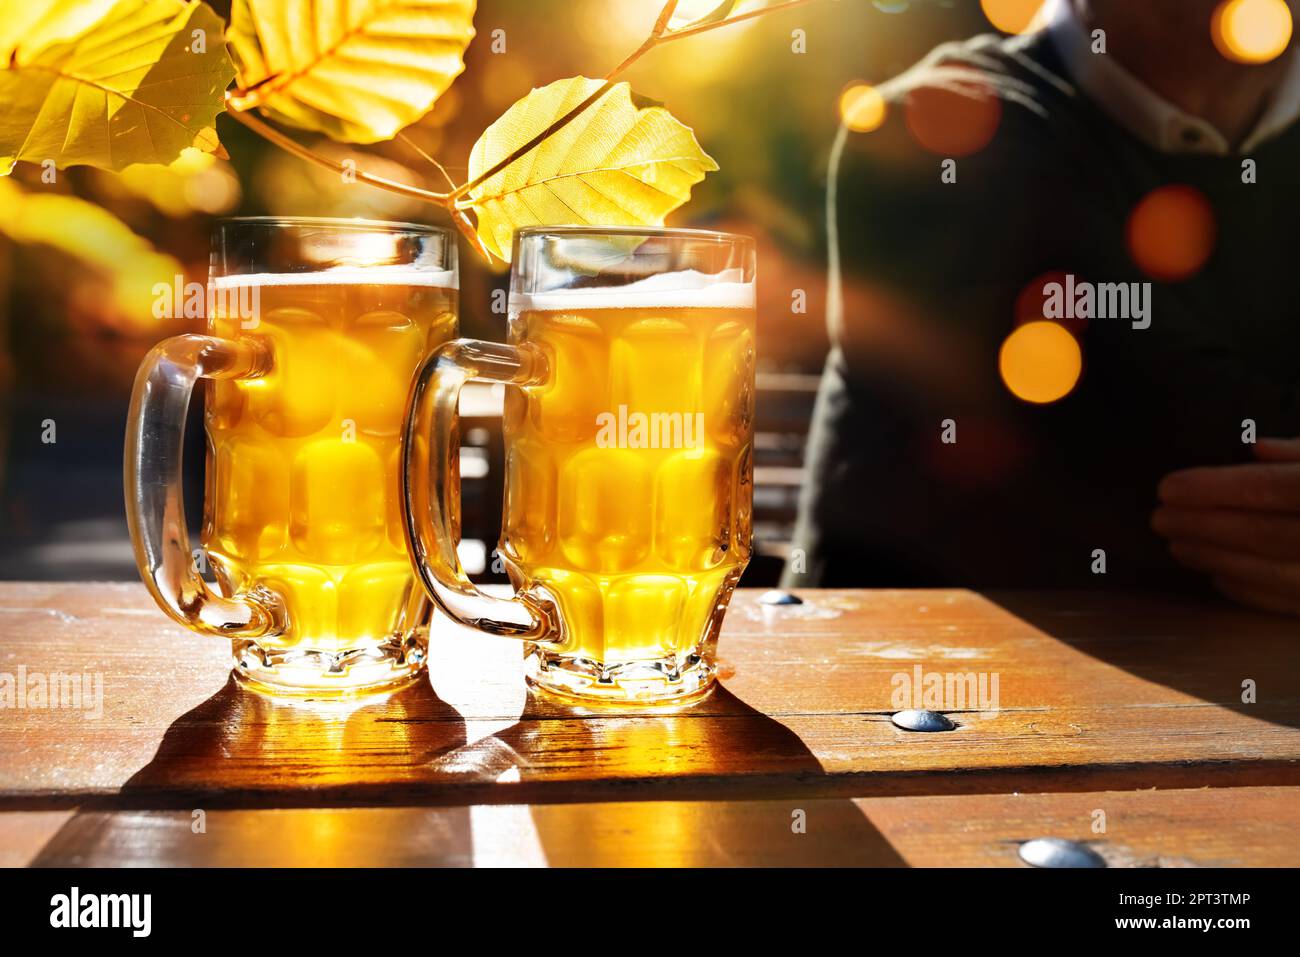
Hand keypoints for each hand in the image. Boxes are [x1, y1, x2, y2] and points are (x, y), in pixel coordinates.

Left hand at [1152, 438, 1299, 615]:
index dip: (1215, 488)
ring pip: (1274, 572)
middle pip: (1264, 533)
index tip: (1167, 489)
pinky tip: (1216, 577)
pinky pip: (1290, 603)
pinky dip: (1249, 590)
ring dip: (1217, 559)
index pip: (1270, 487)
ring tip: (1178, 546)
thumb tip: (1256, 448)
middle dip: (1204, 526)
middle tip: (1160, 520)